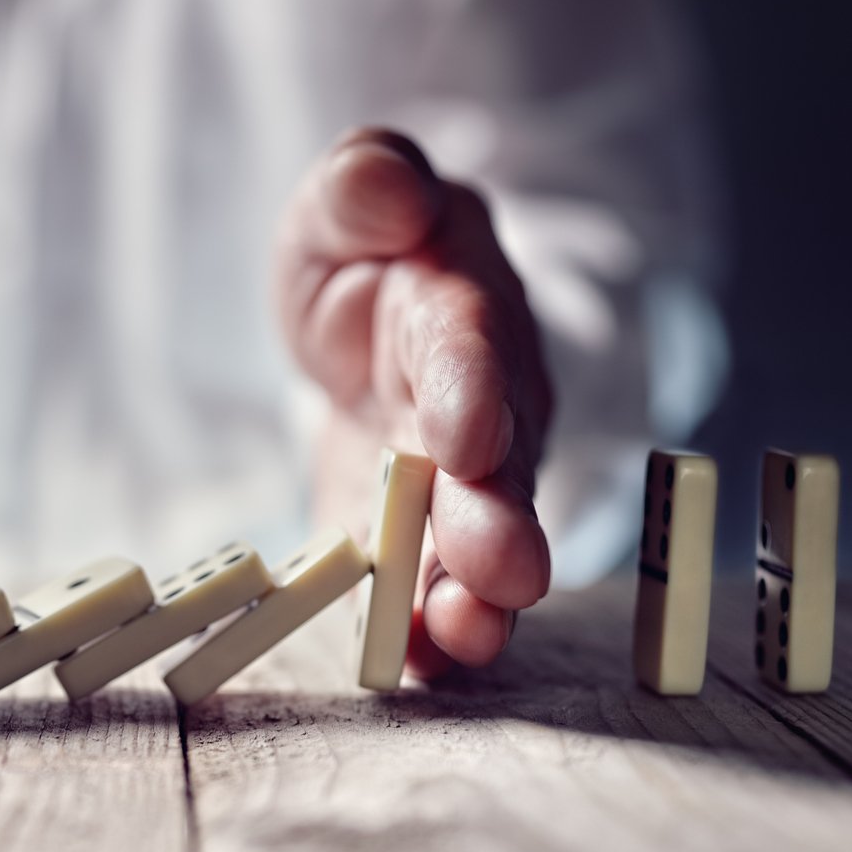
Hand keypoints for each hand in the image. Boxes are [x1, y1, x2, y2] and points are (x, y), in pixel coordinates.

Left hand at [275, 127, 553, 677]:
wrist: (371, 324)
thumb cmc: (367, 255)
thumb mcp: (348, 200)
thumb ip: (364, 184)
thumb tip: (389, 184)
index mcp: (458, 308)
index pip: (470, 346)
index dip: (472, 391)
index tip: (470, 438)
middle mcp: (480, 407)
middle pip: (495, 468)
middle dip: (496, 521)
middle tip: (504, 573)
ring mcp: (455, 486)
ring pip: (474, 544)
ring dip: (472, 596)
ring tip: (468, 640)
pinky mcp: (413, 541)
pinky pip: (423, 589)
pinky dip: (423, 633)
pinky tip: (419, 667)